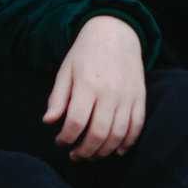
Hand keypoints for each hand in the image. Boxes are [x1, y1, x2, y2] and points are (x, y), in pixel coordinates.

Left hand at [43, 14, 147, 159]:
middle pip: (98, 133)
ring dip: (104, 152)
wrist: (116, 31)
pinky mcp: (140, 97)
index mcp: (87, 84)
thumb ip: (58, 97)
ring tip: (91, 156)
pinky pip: (137, 126)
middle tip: (75, 156)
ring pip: (118, 134)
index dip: (66, 138)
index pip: (76, 122)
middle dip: (84, 152)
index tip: (60, 141)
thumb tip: (48, 122)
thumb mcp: (66, 70)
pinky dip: (128, 143)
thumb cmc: (86, 52)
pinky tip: (117, 151)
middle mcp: (109, 92)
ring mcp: (127, 95)